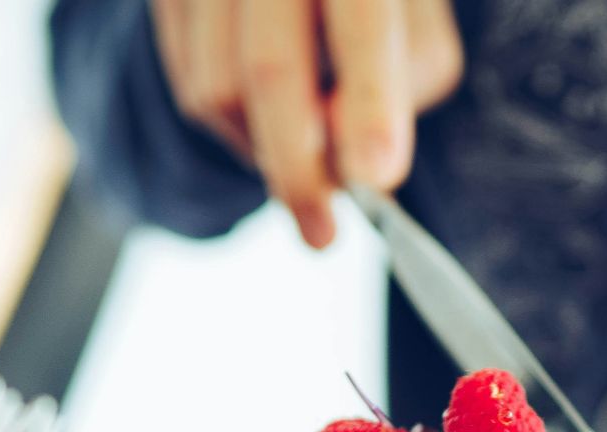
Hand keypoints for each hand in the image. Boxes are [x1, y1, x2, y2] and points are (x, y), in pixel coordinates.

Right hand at [149, 0, 463, 246]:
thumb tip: (360, 160)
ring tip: (305, 152)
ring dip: (263, 150)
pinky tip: (268, 119)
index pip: (362, 21)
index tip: (376, 174)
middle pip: (269, 70)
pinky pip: (188, 84)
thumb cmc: (376, 9)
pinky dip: (233, 125)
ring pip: (216, 90)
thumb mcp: (418, 34)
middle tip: (321, 234)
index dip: (371, 102)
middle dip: (297, 170)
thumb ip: (405, 83)